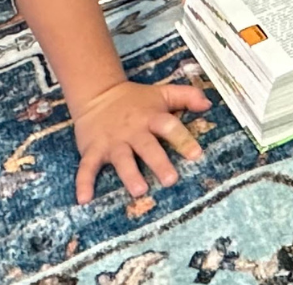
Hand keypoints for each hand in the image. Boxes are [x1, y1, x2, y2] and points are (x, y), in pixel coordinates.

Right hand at [72, 79, 209, 203]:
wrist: (98, 93)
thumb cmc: (136, 100)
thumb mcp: (162, 94)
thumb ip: (186, 96)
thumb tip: (208, 103)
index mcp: (151, 118)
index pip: (169, 126)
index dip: (182, 139)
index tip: (196, 154)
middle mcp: (133, 130)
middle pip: (147, 146)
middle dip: (158, 162)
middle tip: (170, 180)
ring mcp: (112, 141)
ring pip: (122, 159)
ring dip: (129, 174)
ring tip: (139, 190)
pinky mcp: (94, 149)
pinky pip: (87, 167)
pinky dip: (84, 182)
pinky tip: (84, 198)